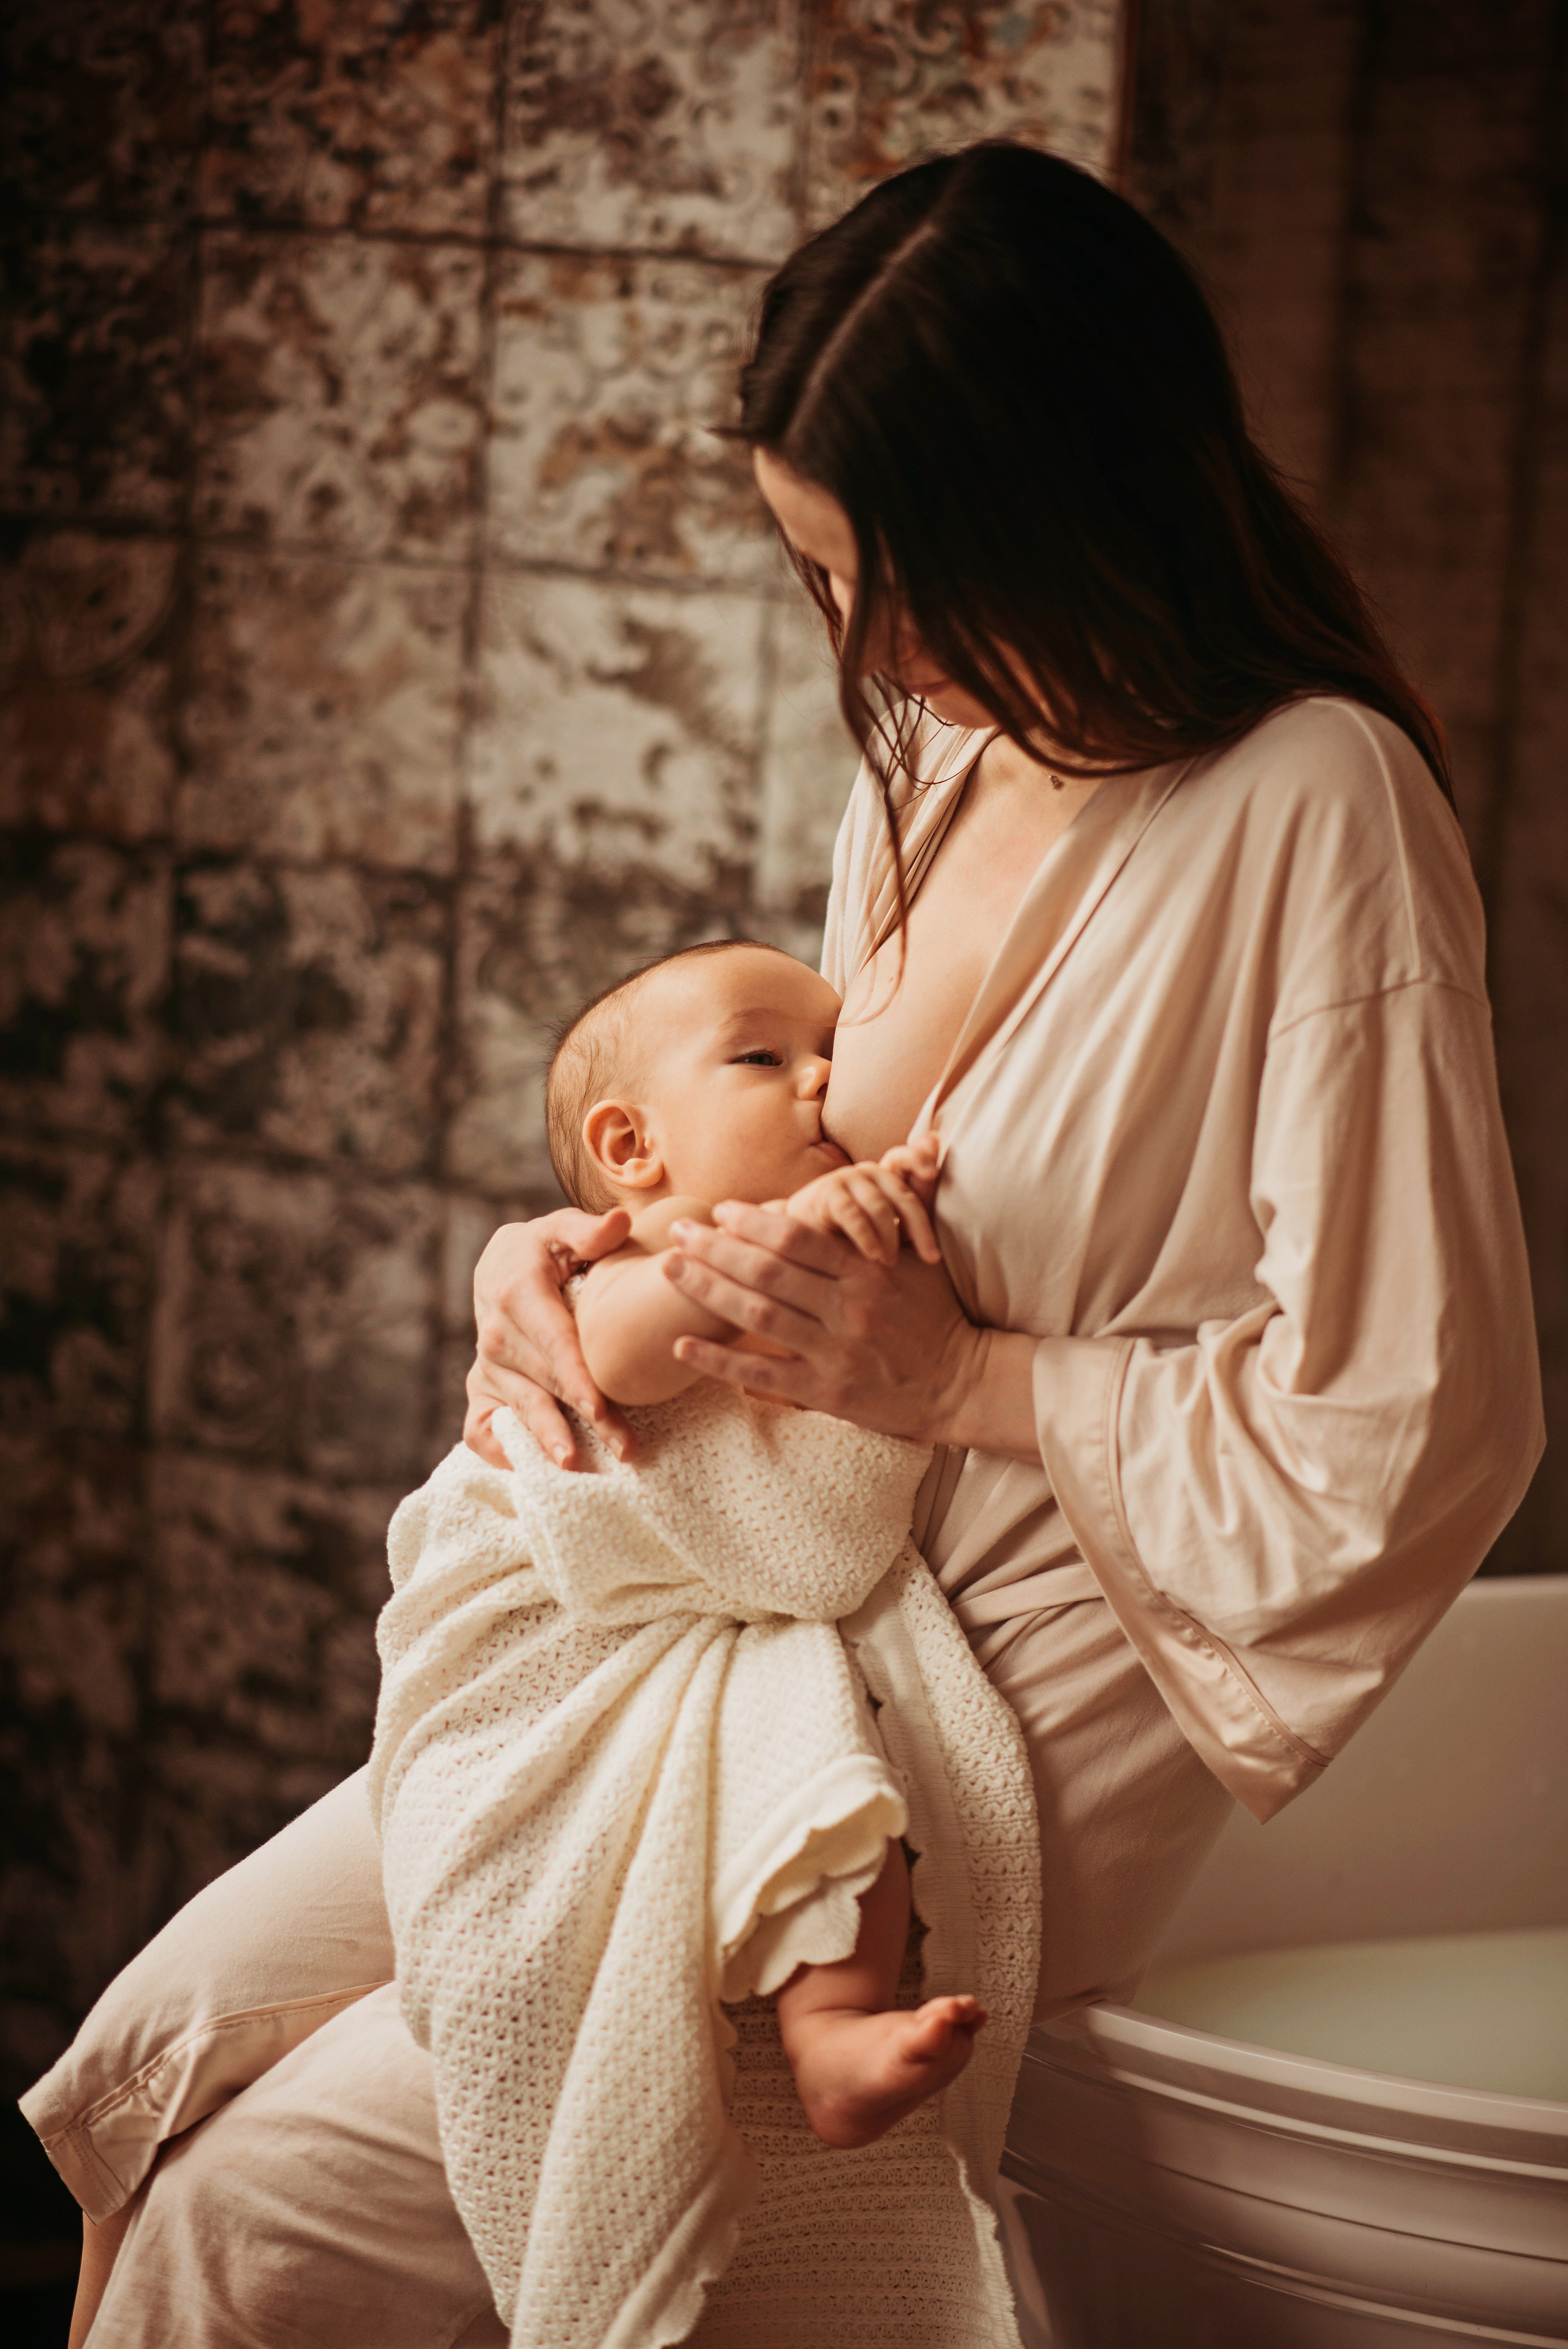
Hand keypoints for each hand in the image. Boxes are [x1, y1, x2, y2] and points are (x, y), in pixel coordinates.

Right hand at [465, 1207, 634, 1469]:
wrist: (500, 1265)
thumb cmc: (544, 1249)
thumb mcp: (561, 1228)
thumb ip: (588, 1230)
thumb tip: (618, 1223)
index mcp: (518, 1294)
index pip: (556, 1345)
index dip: (580, 1380)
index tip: (604, 1409)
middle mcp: (496, 1335)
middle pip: (547, 1385)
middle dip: (585, 1421)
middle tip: (624, 1450)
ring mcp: (487, 1366)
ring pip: (519, 1410)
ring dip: (548, 1442)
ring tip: (575, 1470)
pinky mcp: (481, 1388)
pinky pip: (482, 1428)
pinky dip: (502, 1452)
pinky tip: (533, 1471)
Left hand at [660, 1197, 1033, 1451]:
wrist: (962, 1384)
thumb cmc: (939, 1314)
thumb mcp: (929, 1255)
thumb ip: (916, 1199)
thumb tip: (923, 1143)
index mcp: (867, 1271)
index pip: (799, 1238)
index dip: (753, 1222)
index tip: (720, 1210)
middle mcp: (846, 1308)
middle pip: (766, 1271)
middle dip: (714, 1248)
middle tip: (677, 1231)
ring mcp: (834, 1351)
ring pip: (757, 1315)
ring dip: (707, 1291)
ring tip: (670, 1271)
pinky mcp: (826, 1391)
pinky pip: (761, 1372)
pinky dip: (719, 1359)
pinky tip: (682, 1344)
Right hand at [783, 1137, 942, 1267]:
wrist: (808, 1246)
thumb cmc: (855, 1237)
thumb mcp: (893, 1226)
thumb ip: (917, 1200)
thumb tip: (936, 1145)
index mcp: (889, 1177)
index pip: (909, 1159)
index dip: (921, 1161)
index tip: (932, 1174)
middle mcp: (870, 1172)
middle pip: (903, 1193)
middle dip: (920, 1227)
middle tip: (931, 1257)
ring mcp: (847, 1179)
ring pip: (880, 1205)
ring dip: (890, 1237)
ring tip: (892, 1262)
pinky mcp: (826, 1193)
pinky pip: (852, 1214)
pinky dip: (865, 1236)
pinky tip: (873, 1255)